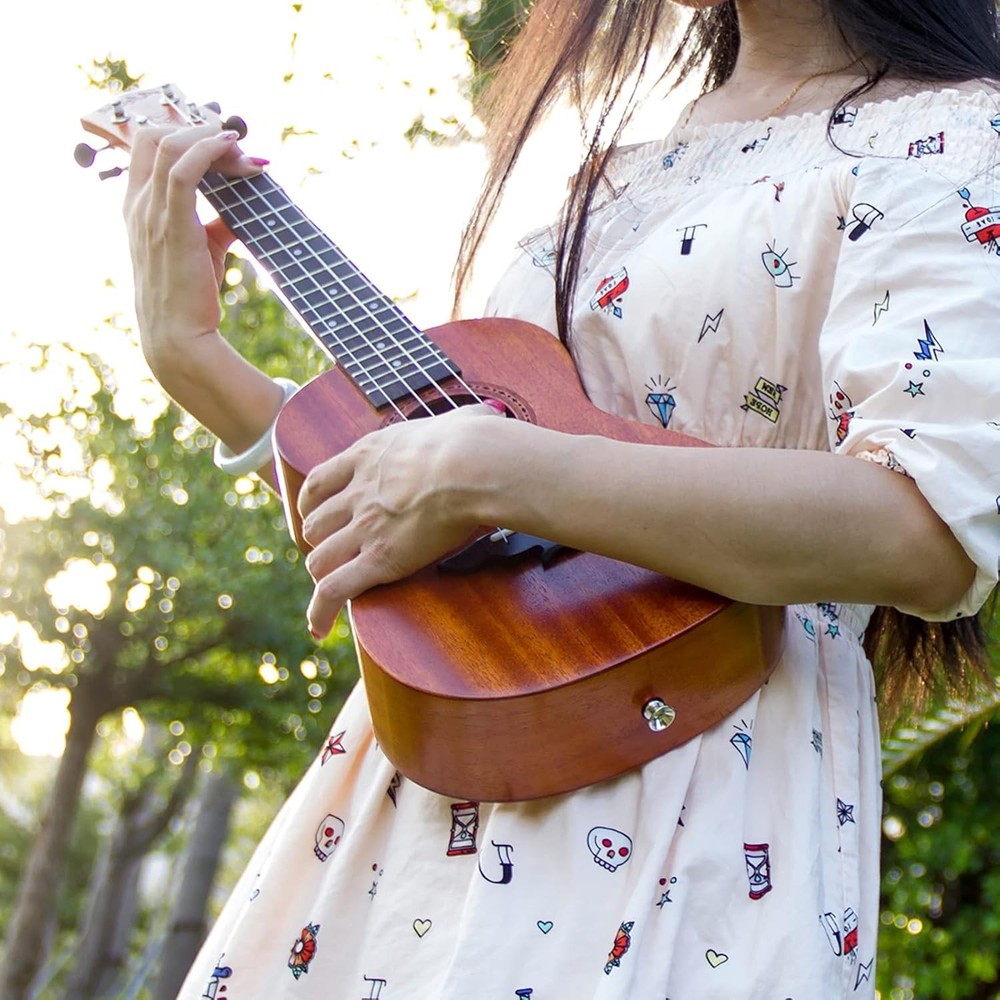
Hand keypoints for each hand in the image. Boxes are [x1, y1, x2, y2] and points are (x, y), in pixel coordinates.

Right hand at [122, 121, 264, 378]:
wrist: (180, 337)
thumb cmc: (190, 297)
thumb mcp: (204, 251)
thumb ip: (216, 224)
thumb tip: (239, 210)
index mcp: (137, 206)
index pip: (146, 145)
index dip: (184, 132)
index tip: (222, 142)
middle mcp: (138, 204)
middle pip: (154, 135)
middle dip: (197, 129)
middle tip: (237, 146)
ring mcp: (150, 213)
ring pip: (171, 145)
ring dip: (212, 139)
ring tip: (243, 149)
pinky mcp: (173, 225)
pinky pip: (184, 169)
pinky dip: (210, 150)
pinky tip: (234, 149)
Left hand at [298, 402, 506, 636]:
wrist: (473, 465)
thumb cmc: (474, 441)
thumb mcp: (455, 420)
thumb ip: (458, 420)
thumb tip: (483, 416)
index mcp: (369, 455)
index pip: (321, 481)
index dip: (314, 503)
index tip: (318, 513)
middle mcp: (358, 493)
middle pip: (314, 523)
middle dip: (320, 540)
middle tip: (334, 552)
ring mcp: (365, 528)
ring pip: (320, 558)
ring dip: (323, 573)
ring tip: (332, 586)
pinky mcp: (379, 560)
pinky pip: (335, 590)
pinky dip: (321, 611)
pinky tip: (319, 627)